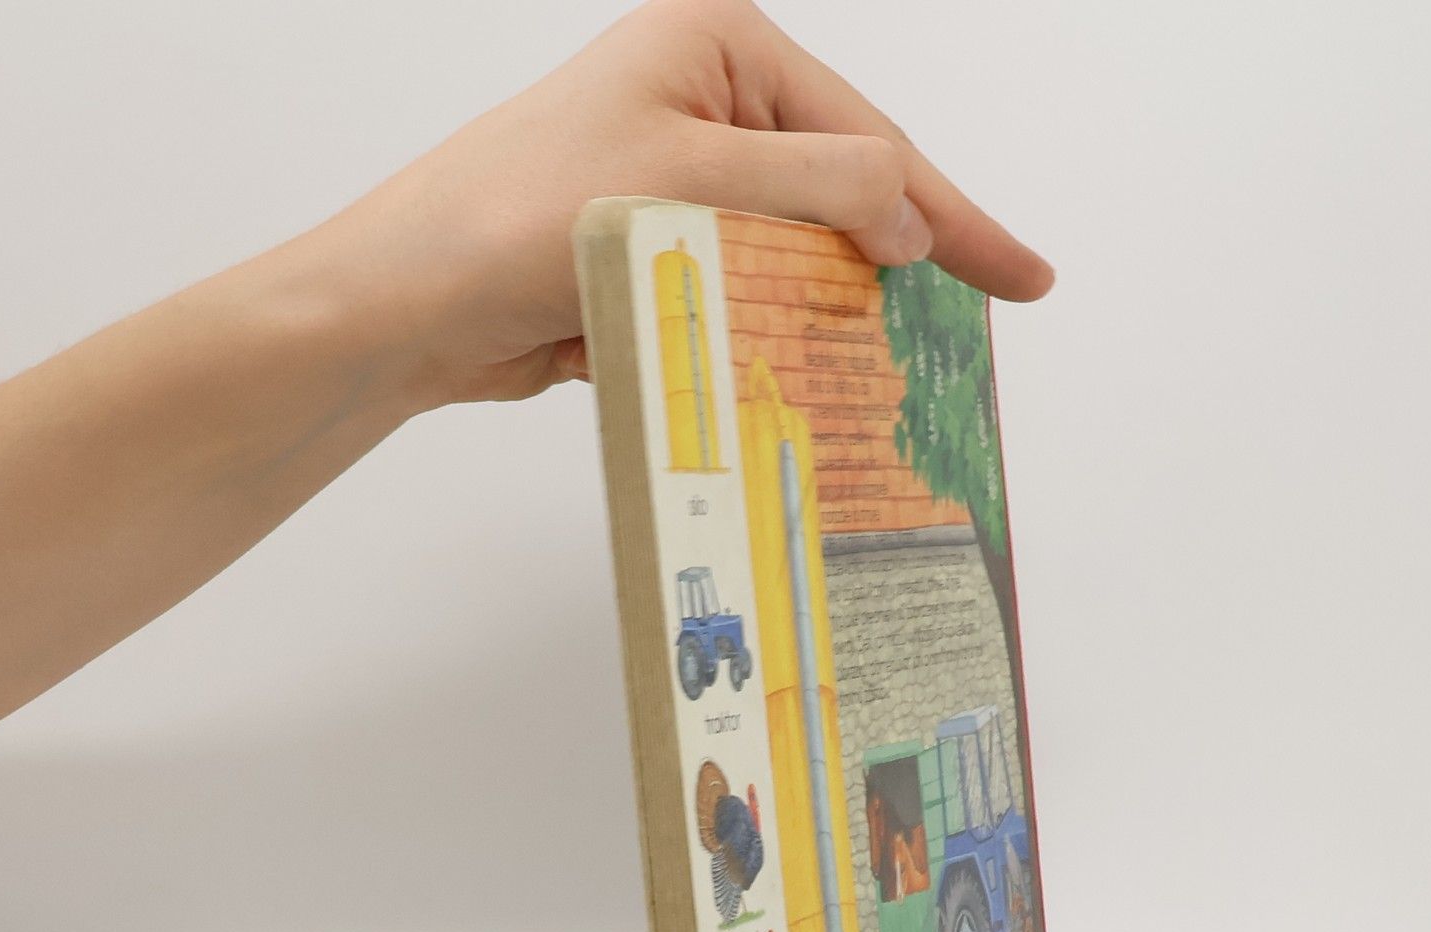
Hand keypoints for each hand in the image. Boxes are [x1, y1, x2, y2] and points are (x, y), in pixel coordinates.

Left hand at [303, 0, 1054, 406]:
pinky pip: (748, 297)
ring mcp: (681, 182)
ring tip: (899, 380)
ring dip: (838, 315)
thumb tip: (913, 221)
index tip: (1023, 277)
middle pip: (841, 195)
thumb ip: (817, 190)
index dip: (951, 216)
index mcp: (718, 47)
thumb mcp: (687, 183)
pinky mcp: (657, 256)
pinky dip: (780, 341)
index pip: (866, 139)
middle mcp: (705, 104)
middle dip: (903, 268)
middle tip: (980, 334)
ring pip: (797, 255)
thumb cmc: (518, 216)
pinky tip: (817, 385)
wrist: (407, 305)